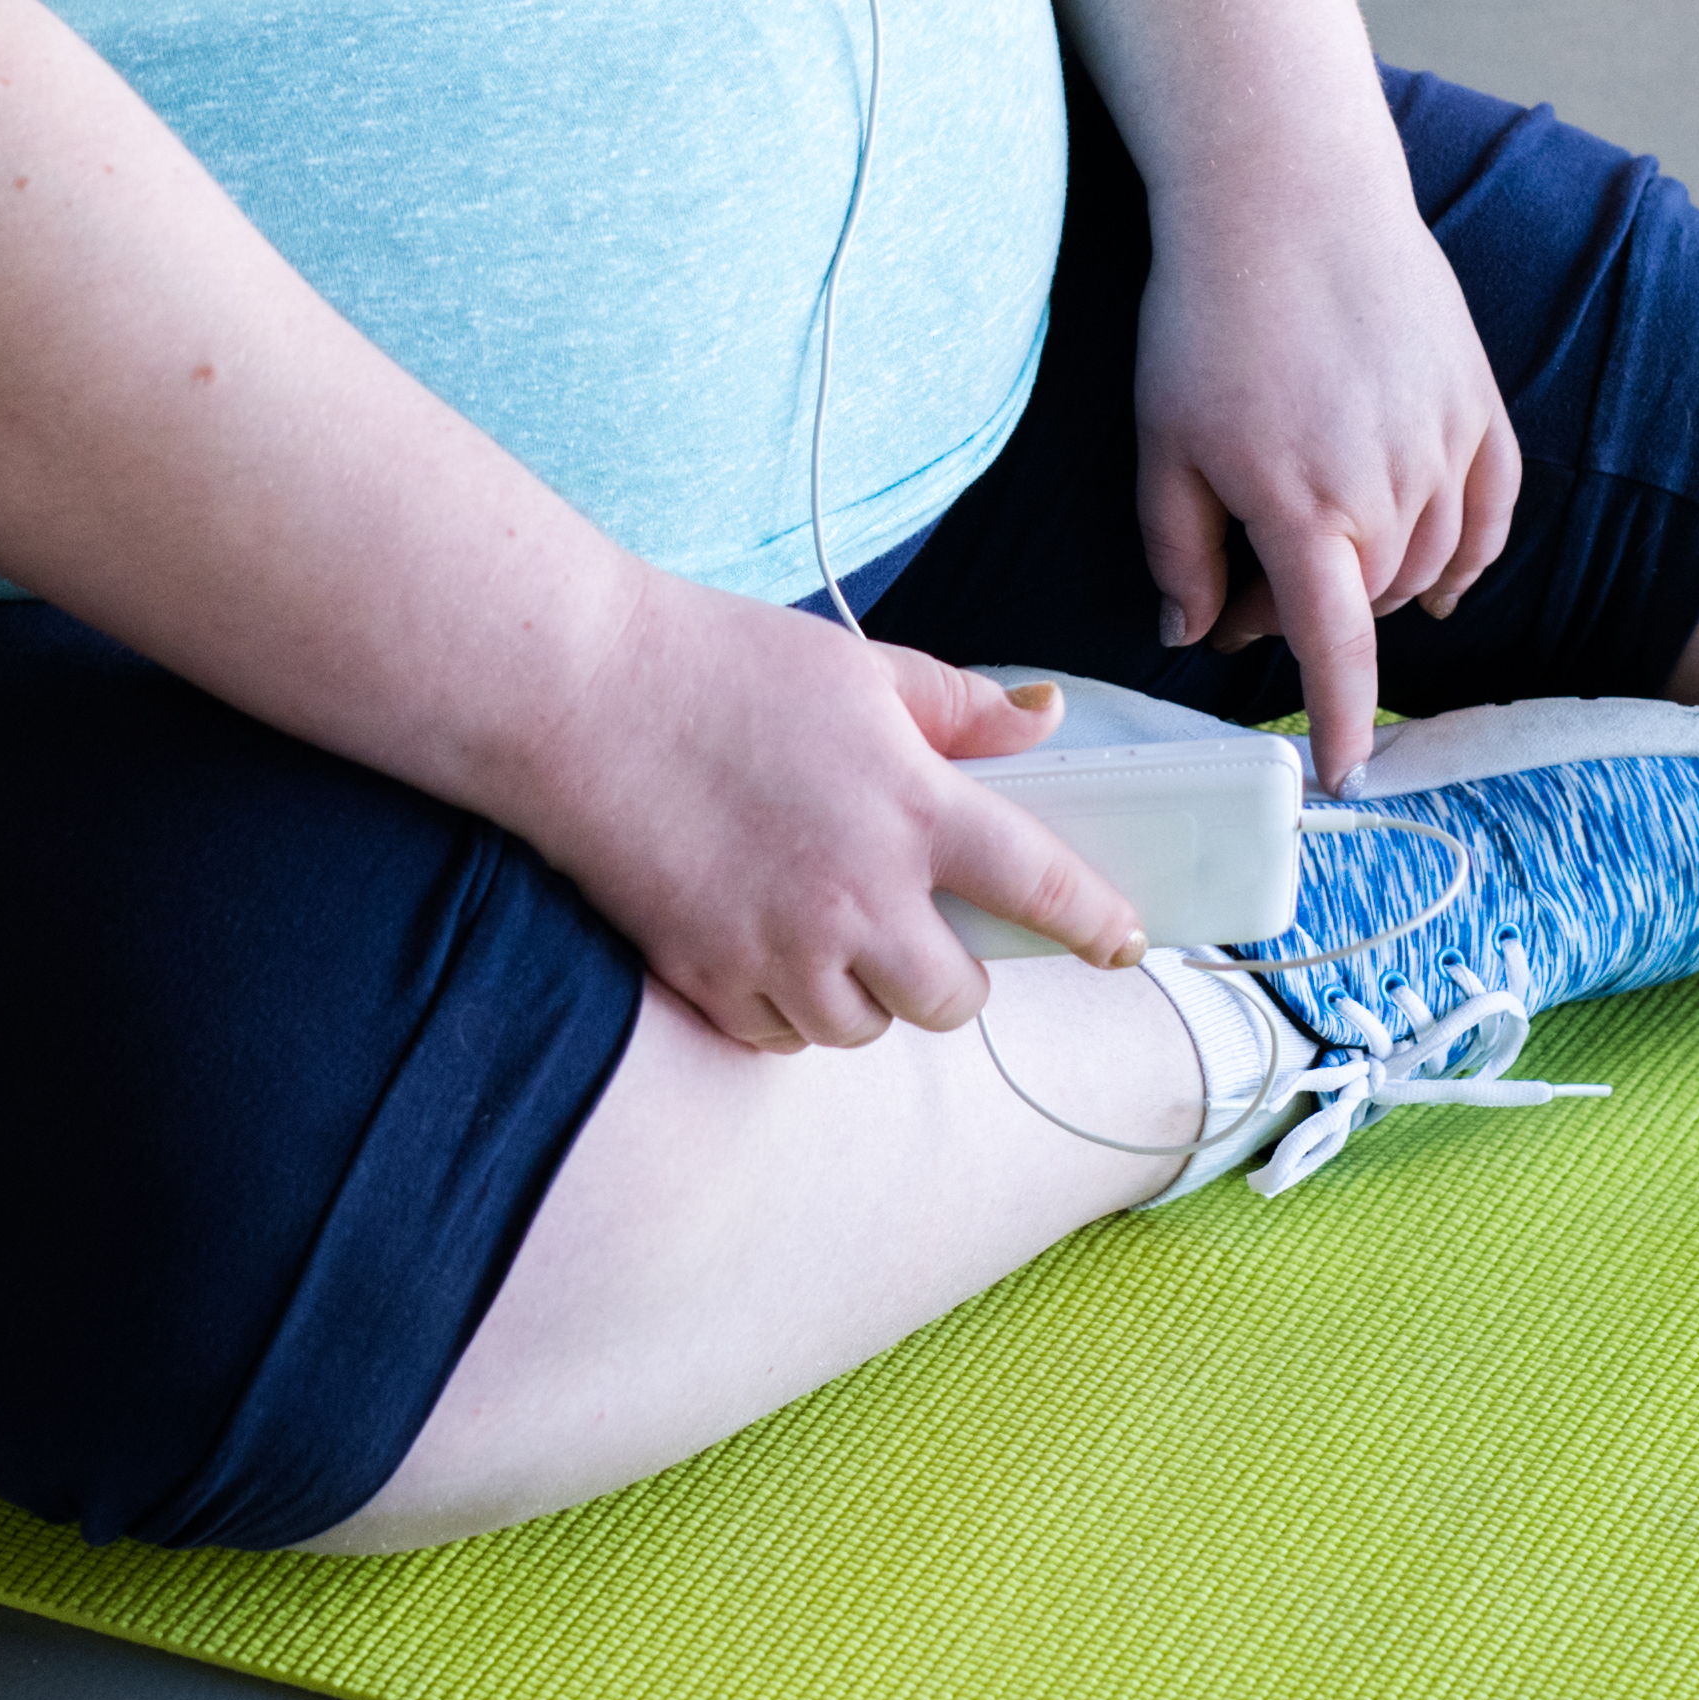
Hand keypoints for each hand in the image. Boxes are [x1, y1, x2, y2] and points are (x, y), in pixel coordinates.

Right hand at [492, 585, 1139, 1056]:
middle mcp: (857, 893)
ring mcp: (779, 945)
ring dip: (864, 998)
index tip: (1124, 946)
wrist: (575, 695)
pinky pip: (779, 1035)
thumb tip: (1042, 722)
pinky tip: (765, 950)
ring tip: (832, 936)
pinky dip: (785, 1010)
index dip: (1095, 924)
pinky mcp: (707, 976)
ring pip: (864, 1029)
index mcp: (911, 807)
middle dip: (951, 980)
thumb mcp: (859, 666)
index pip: (1039, 887)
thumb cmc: (719, 664)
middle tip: (924, 939)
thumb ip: (959, 708)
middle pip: (952, 999)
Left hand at [1133, 151, 1519, 785]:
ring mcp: (1446, 444)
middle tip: (1241, 573)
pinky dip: (1466, 553)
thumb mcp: (1163, 443)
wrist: (1288, 193)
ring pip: (1426, 563)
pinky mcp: (1479, 402)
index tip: (1345, 781)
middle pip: (1367, 603)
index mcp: (1305, 509)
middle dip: (1306, 614)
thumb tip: (1195, 637)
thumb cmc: (1206, 316)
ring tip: (1311, 533)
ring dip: (1374, 577)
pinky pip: (1490, 512)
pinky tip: (1439, 571)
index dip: (1342, 723)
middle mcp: (1391, 489)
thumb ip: (1179, 552)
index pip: (1336, 650)